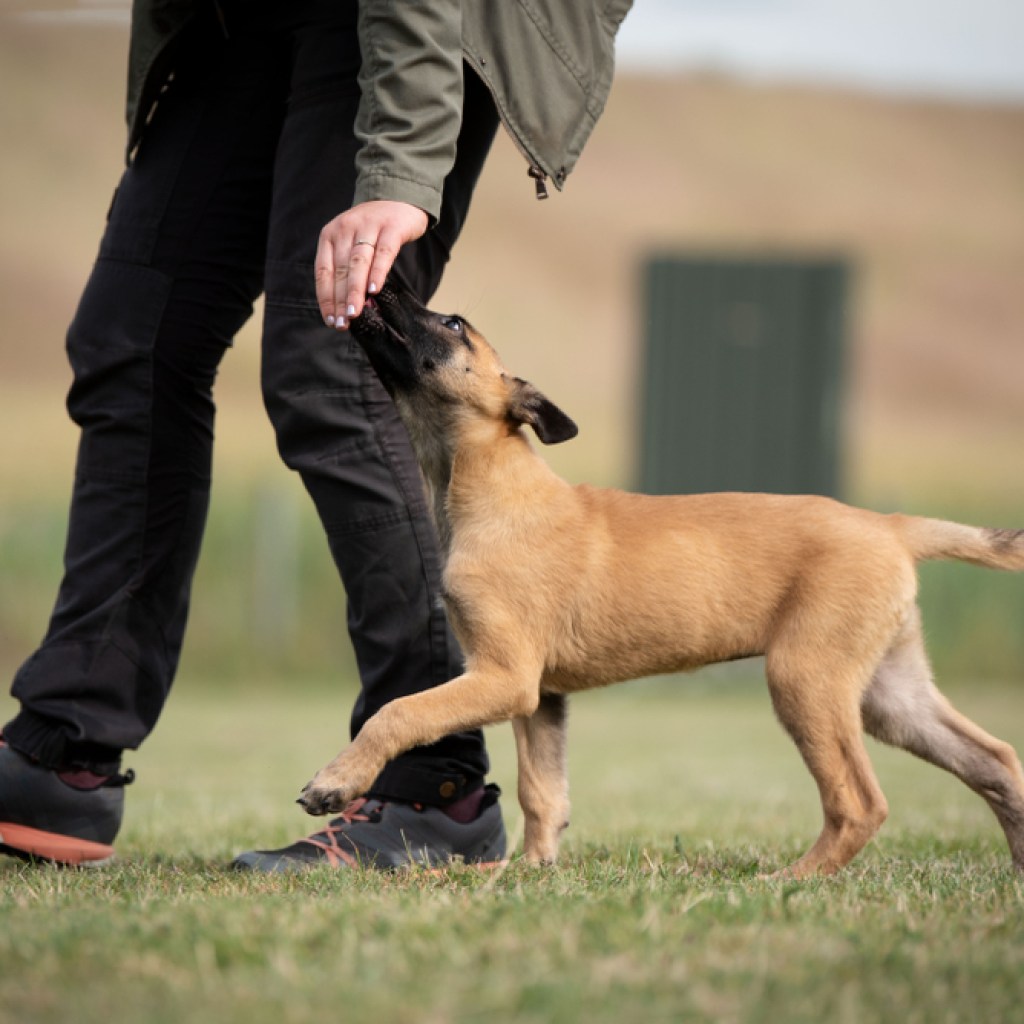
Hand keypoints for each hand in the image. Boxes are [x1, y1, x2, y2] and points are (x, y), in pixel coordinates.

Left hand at [314, 200, 428, 329]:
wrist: (399, 197)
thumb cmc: (374, 229)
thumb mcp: (353, 244)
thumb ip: (349, 270)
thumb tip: (351, 307)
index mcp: (330, 235)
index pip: (323, 272)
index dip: (326, 298)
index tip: (331, 321)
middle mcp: (345, 229)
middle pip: (340, 270)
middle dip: (340, 300)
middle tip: (343, 324)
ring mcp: (368, 226)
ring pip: (358, 263)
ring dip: (355, 290)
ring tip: (355, 313)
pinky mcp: (391, 227)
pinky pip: (383, 252)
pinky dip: (377, 272)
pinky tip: (374, 290)